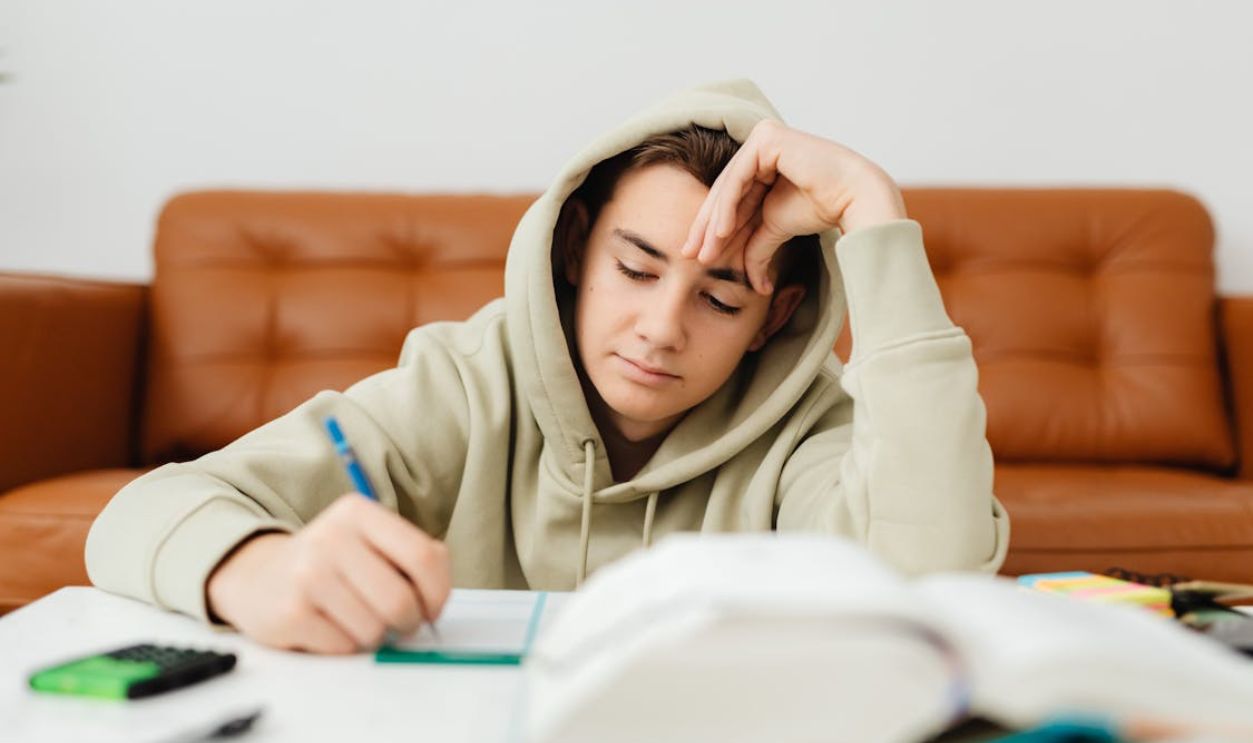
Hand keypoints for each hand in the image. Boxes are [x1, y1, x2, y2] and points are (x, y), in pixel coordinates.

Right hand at [205, 494, 450, 653]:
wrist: (257, 575)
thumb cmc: (330, 561)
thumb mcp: (369, 540)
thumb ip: (411, 556)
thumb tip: (435, 600)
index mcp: (359, 513)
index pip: (424, 556)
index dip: (438, 592)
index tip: (432, 607)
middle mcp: (332, 538)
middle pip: (400, 599)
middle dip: (409, 621)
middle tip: (401, 622)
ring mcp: (308, 575)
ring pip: (375, 628)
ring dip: (376, 634)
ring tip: (358, 618)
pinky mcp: (291, 614)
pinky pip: (345, 647)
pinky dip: (346, 645)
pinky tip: (330, 626)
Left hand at [680, 119, 906, 294]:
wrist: (852, 197)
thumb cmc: (821, 208)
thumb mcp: (775, 228)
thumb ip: (756, 247)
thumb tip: (753, 284)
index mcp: (762, 163)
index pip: (730, 198)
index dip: (711, 229)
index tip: (697, 256)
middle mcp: (760, 147)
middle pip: (725, 192)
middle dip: (706, 227)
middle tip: (690, 255)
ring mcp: (762, 138)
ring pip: (728, 186)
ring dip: (713, 222)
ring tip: (705, 251)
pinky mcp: (767, 138)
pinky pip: (739, 177)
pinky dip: (727, 206)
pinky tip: (720, 231)